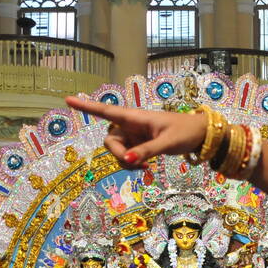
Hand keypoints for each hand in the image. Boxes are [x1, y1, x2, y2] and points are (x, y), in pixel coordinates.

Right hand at [64, 96, 205, 167]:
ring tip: (144, 167)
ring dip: (126, 161)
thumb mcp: (166, 142)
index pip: (106, 111)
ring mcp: (134, 135)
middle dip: (117, 154)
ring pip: (117, 150)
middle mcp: (131, 125)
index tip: (68, 100)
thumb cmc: (185, 132)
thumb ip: (146, 151)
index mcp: (135, 117)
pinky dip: (132, 163)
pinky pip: (127, 156)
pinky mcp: (139, 145)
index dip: (87, 107)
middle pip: (110, 140)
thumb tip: (127, 160)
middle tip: (134, 164)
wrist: (199, 136)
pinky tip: (145, 166)